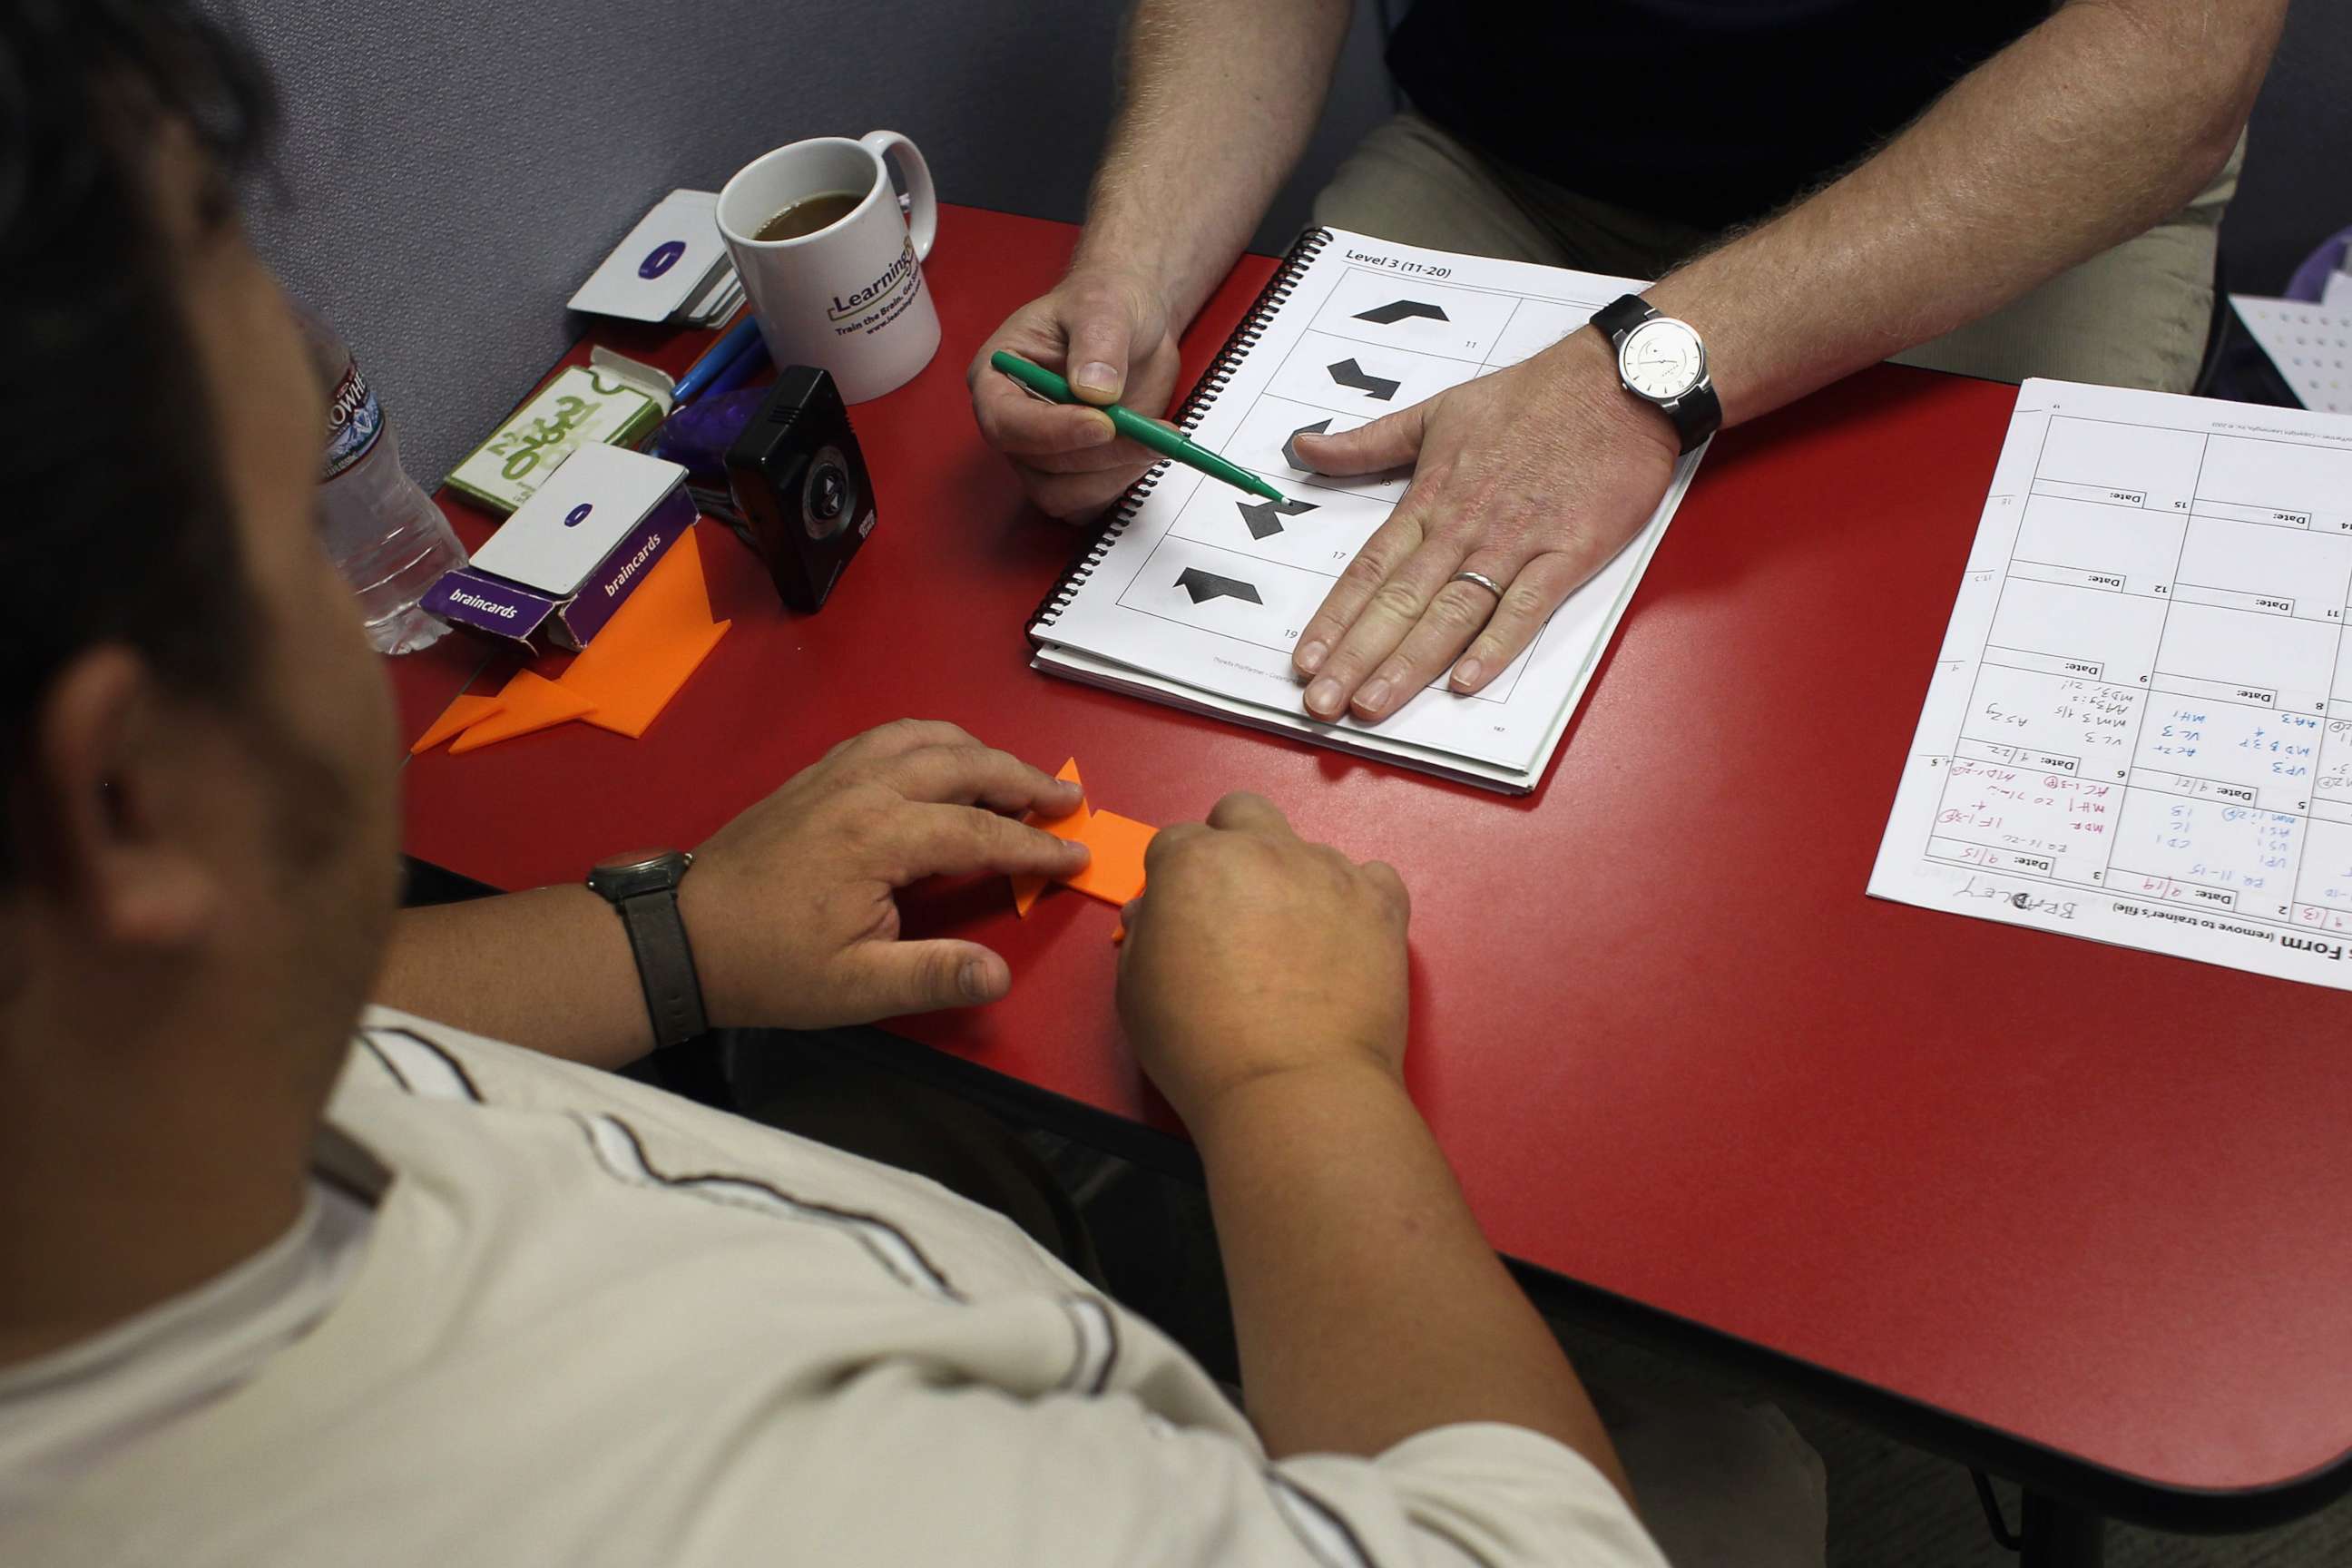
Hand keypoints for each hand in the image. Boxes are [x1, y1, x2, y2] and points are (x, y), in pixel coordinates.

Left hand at [678, 721, 1088, 1027]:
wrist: (681, 934)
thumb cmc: (768, 966)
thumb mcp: (855, 988)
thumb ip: (933, 975)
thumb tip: (999, 976)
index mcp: (879, 837)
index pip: (982, 833)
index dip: (1035, 847)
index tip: (1077, 857)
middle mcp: (864, 788)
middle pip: (964, 763)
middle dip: (1023, 779)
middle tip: (1067, 800)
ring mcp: (836, 772)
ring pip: (926, 736)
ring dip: (979, 752)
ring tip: (1015, 779)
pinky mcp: (815, 774)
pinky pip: (889, 736)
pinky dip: (932, 741)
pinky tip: (944, 762)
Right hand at [968, 264, 1183, 518]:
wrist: (1134, 322)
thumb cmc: (1105, 304)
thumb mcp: (1104, 306)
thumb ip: (1098, 343)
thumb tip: (1094, 389)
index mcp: (997, 377)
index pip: (1006, 422)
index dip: (1053, 431)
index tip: (1103, 423)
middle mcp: (1014, 422)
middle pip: (1039, 467)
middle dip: (1099, 455)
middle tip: (1150, 431)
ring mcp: (1043, 453)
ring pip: (1065, 494)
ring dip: (1114, 474)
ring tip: (1155, 436)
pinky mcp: (1076, 472)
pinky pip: (1090, 502)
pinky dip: (1122, 483)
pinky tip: (1148, 449)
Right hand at [1116, 792, 1409, 1126]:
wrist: (1293, 1087)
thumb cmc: (1206, 1049)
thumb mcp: (1136, 992)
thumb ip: (1143, 935)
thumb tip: (1155, 914)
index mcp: (1195, 863)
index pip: (1176, 839)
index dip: (1175, 877)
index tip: (1184, 911)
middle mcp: (1264, 851)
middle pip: (1243, 812)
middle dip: (1232, 843)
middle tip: (1233, 902)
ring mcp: (1329, 872)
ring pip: (1307, 846)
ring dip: (1294, 877)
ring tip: (1293, 940)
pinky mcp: (1380, 904)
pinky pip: (1373, 875)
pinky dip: (1357, 897)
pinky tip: (1342, 936)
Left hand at [1288, 328, 1680, 722]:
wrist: (1618, 380)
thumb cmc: (1532, 397)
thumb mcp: (1437, 412)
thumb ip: (1368, 443)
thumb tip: (1304, 448)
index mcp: (1431, 500)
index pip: (1369, 570)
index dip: (1333, 619)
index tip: (1303, 661)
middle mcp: (1464, 528)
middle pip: (1399, 602)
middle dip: (1355, 657)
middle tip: (1321, 704)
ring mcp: (1516, 543)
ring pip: (1451, 612)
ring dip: (1409, 663)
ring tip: (1373, 704)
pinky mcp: (1568, 552)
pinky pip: (1526, 606)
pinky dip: (1496, 643)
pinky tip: (1465, 681)